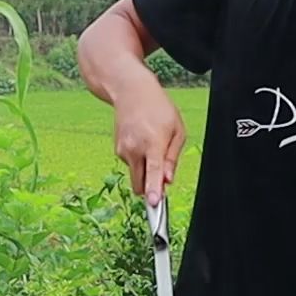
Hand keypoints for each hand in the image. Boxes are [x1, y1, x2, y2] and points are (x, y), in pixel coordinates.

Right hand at [112, 78, 185, 205]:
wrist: (131, 92)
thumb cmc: (159, 109)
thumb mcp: (177, 130)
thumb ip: (172, 158)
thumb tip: (167, 181)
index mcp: (153, 143)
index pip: (153, 172)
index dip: (153, 189)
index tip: (153, 202)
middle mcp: (134, 149)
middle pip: (140, 184)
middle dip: (150, 188)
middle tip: (162, 179)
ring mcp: (123, 150)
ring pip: (136, 174)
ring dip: (145, 169)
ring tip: (152, 143)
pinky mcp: (117, 150)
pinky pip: (131, 164)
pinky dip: (138, 160)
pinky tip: (142, 141)